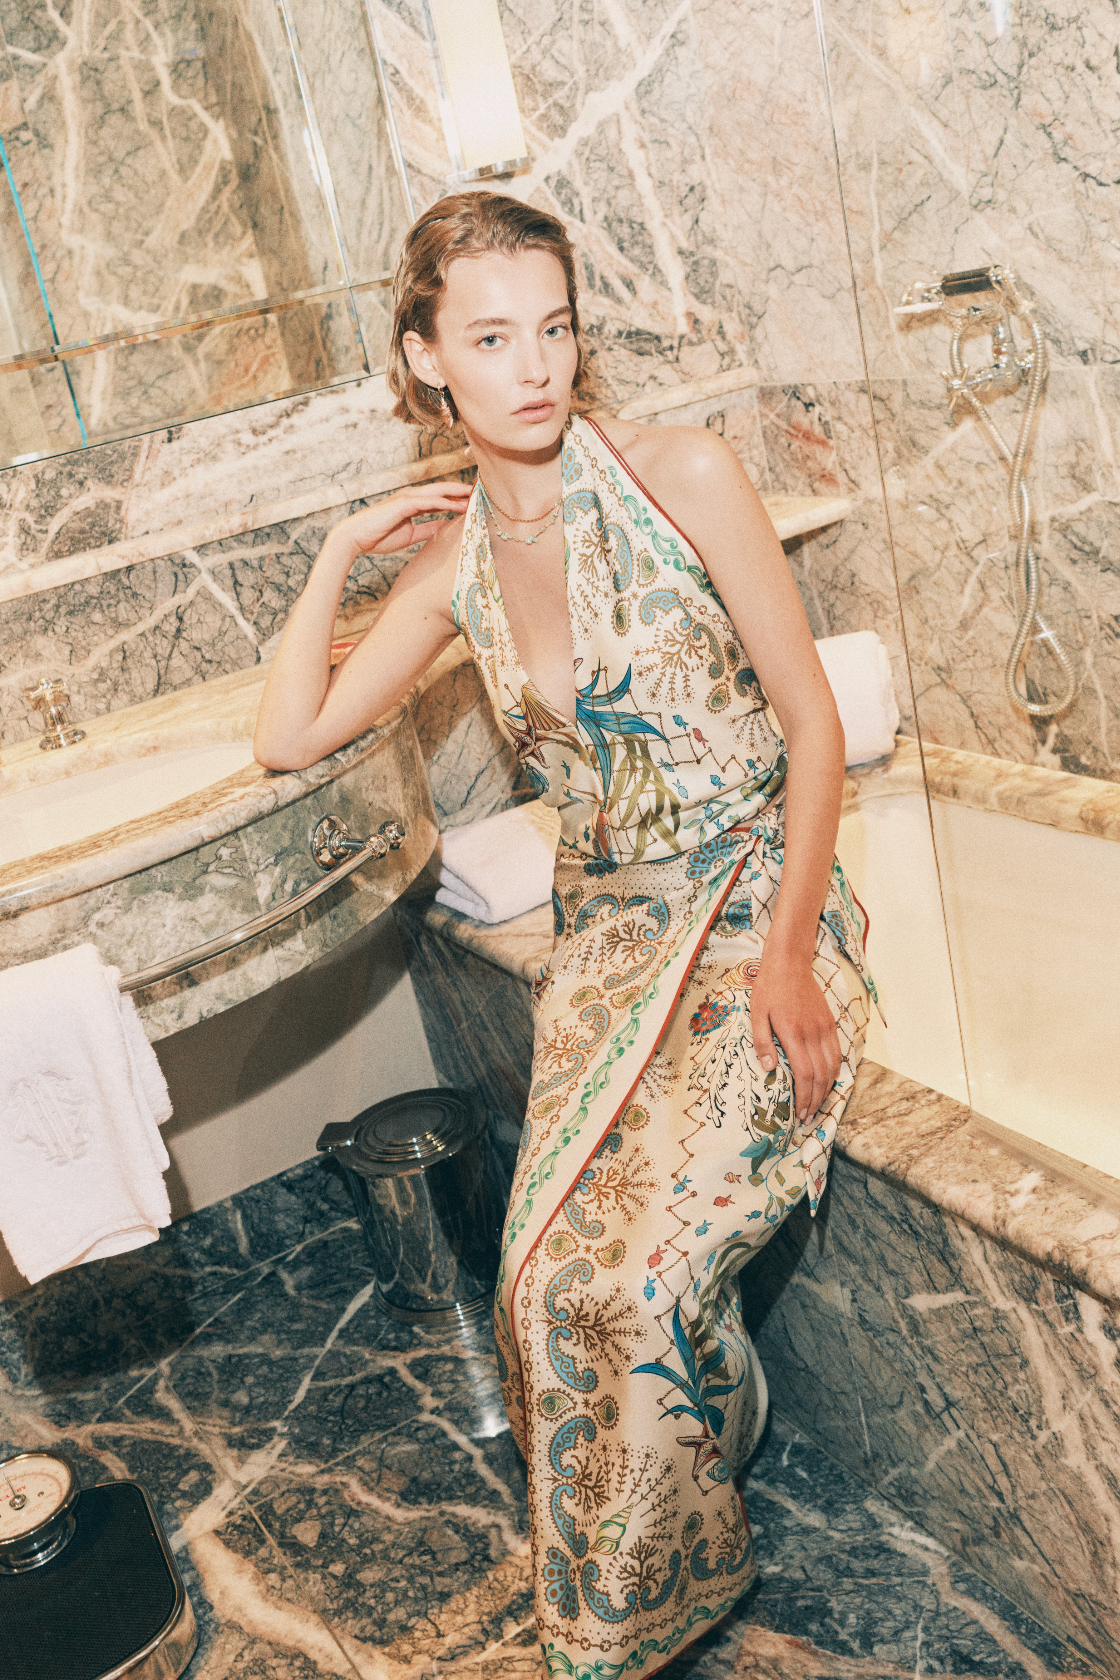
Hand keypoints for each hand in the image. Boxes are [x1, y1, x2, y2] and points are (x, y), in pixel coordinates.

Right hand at [331, 480, 473, 559]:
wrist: (355, 538)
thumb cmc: (378, 537)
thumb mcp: (411, 535)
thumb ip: (428, 529)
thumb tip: (444, 528)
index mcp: (413, 503)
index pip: (440, 497)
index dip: (458, 498)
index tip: (476, 500)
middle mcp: (411, 496)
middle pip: (443, 489)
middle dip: (462, 490)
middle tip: (483, 490)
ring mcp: (407, 497)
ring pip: (439, 491)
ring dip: (458, 493)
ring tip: (477, 495)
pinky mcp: (403, 503)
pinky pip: (429, 501)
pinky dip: (446, 502)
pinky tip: (460, 505)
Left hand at [749, 953, 840, 1124]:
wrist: (790, 963)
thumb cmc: (768, 988)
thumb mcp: (756, 1014)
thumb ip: (762, 1042)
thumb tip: (769, 1070)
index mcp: (793, 1033)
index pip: (805, 1074)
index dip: (805, 1097)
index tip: (801, 1113)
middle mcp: (813, 1033)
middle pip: (822, 1075)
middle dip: (816, 1100)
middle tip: (809, 1117)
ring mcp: (825, 1027)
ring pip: (833, 1066)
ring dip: (827, 1089)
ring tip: (818, 1104)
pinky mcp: (831, 1022)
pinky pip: (838, 1053)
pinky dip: (835, 1071)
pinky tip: (827, 1081)